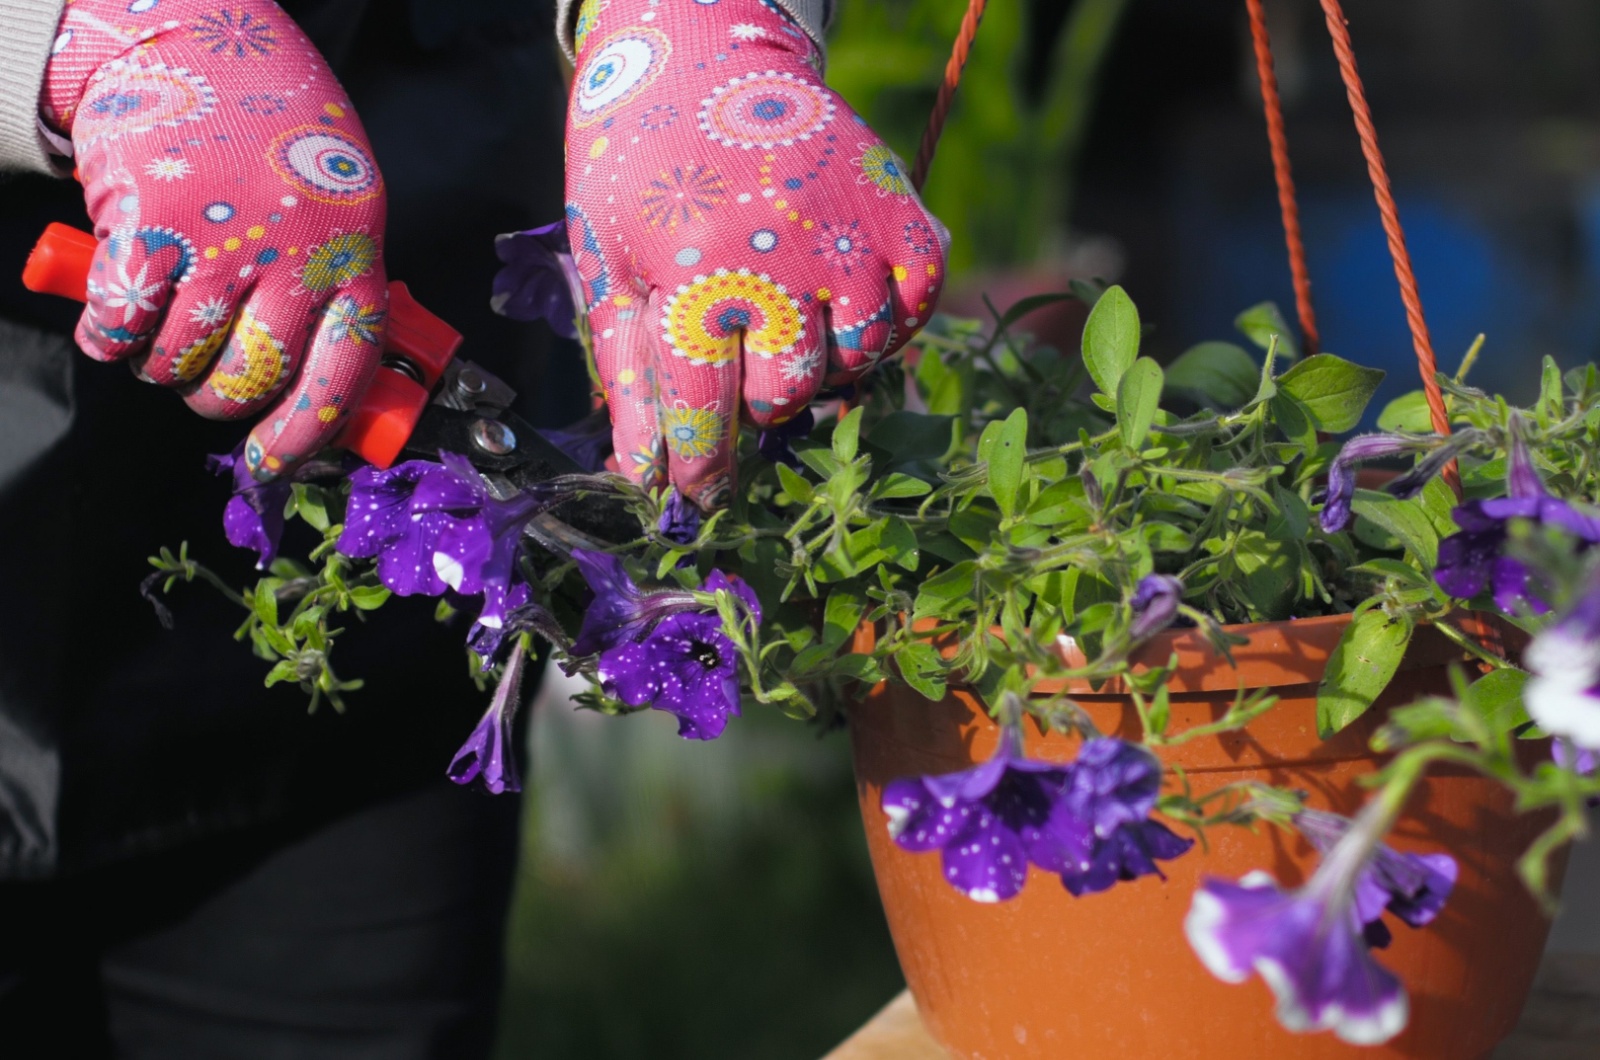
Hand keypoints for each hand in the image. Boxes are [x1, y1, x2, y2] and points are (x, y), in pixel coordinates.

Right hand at [42, 0, 388, 481]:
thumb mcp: (335, 207)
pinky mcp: (148, 223)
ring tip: (160, 329)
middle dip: (215, 400)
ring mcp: (220, 241)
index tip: (267, 468)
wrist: (198, 38)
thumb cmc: (273, 134)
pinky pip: (120, 324)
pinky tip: (112, 316)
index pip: (340, 376)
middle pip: (249, 380)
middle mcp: (294, 255)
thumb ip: (330, 287)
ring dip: (159, 366)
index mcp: (352, 257)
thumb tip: (321, 392)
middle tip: (200, 381)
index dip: (301, 436)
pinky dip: (107, 336)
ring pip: (179, 361)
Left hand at [565, 0, 948, 506]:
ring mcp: (849, 236)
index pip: (704, 411)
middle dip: (754, 395)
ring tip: (788, 316)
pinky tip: (840, 296)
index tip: (697, 495)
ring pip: (855, 360)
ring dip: (820, 357)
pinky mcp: (900, 210)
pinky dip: (883, 320)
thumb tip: (642, 476)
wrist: (701, 52)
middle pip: (784, 394)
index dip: (699, 467)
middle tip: (737, 352)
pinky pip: (914, 310)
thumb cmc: (639, 171)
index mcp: (693, 276)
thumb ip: (630, 374)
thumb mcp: (610, 267)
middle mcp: (780, 260)